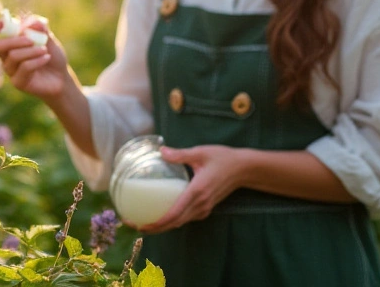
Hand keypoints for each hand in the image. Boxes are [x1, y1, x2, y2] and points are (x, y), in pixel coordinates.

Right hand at [0, 16, 68, 101]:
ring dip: (31, 51)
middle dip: (14, 40)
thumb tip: (34, 22)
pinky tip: (47, 58)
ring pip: (13, 56)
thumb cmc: (52, 57)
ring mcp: (11, 71)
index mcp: (10, 45)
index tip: (0, 22)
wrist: (62, 78)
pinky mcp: (18, 82)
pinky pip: (25, 67)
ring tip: (44, 50)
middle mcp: (7, 58)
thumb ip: (41, 30)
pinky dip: (37, 60)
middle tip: (31, 40)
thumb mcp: (49, 40)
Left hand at [130, 145, 245, 232]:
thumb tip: (161, 151)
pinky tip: (162, 216)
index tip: (142, 225)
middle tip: (135, 225)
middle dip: (155, 227)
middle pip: (175, 222)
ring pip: (181, 222)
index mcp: (197, 191)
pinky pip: (187, 218)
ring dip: (163, 226)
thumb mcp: (200, 153)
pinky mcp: (206, 207)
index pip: (175, 214)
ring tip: (144, 223)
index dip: (158, 223)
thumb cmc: (222, 158)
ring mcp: (204, 208)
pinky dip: (173, 220)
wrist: (244, 169)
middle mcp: (200, 204)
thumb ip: (180, 154)